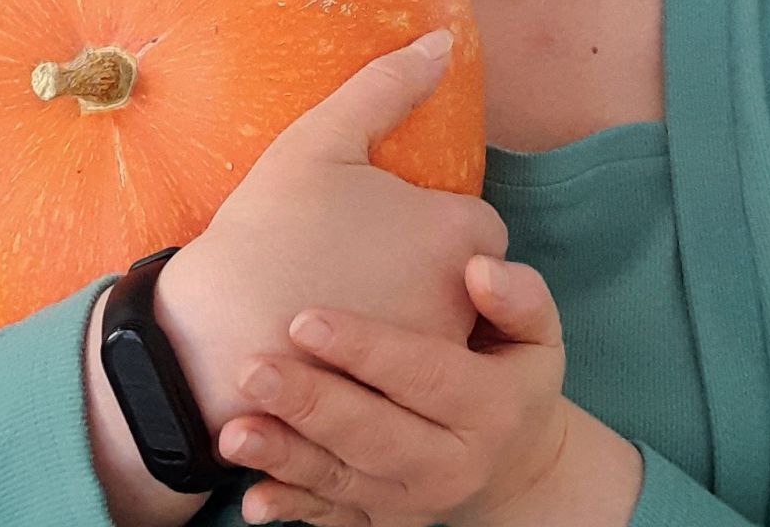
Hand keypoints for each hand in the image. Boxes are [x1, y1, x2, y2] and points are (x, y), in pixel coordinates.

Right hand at [155, 29, 507, 452]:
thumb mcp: (321, 141)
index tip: (384, 228)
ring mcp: (434, 367)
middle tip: (363, 269)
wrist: (208, 338)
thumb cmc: (267, 228)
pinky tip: (341, 363)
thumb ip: (387, 86)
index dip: (432, 225)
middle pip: (469, 287)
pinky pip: (415, 392)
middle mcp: (463, 305)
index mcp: (456, 234)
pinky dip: (389, 380)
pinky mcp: (402, 417)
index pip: (480, 228)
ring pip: (446, 341)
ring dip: (414, 328)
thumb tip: (441, 38)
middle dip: (431, 279)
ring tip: (350, 310)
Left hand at [217, 253, 569, 526]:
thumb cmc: (515, 369)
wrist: (519, 462)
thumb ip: (517, 296)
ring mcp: (414, 501)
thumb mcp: (537, 332)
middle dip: (310, 404)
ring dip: (286, 457)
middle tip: (251, 370)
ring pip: (345, 480)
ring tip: (232, 431)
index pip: (424, 374)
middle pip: (375, 434)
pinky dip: (292, 508)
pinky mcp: (384, 522)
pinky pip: (334, 519)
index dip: (366, 349)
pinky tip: (250, 497)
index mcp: (491, 408)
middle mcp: (452, 464)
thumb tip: (479, 268)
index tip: (304, 319)